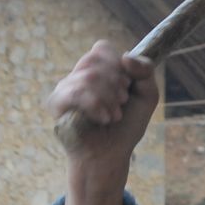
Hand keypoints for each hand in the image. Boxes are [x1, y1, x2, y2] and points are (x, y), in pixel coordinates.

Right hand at [47, 41, 159, 204]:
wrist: (111, 155)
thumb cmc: (126, 126)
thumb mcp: (146, 95)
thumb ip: (145, 70)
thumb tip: (125, 57)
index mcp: (97, 69)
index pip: (103, 49)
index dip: (118, 65)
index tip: (127, 85)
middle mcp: (78, 75)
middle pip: (96, 59)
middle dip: (117, 83)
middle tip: (120, 104)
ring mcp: (65, 88)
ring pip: (89, 76)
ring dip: (109, 98)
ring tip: (112, 116)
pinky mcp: (57, 104)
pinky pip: (76, 92)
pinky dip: (96, 106)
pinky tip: (102, 119)